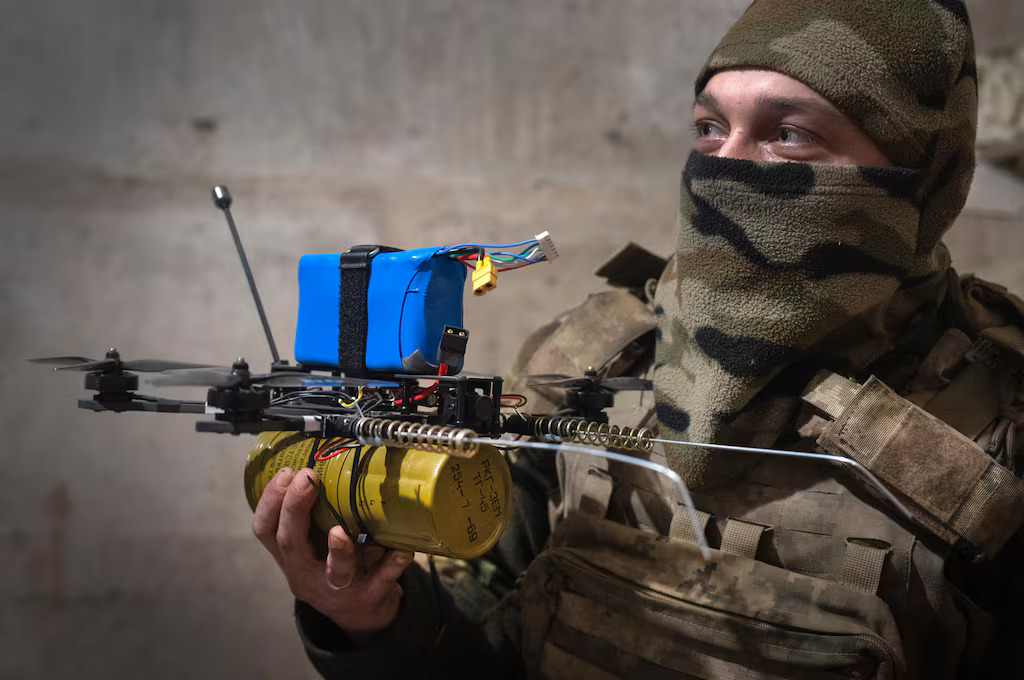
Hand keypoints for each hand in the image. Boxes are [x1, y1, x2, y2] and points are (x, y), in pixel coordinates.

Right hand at [252, 467, 413, 635]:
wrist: (361, 614)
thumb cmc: (334, 567)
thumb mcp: (313, 546)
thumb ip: (312, 516)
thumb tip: (321, 460)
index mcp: (291, 557)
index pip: (265, 530)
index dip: (270, 501)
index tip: (285, 472)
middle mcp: (307, 575)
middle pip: (291, 544)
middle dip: (294, 509)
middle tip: (306, 477)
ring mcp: (338, 589)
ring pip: (334, 571)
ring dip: (338, 550)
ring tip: (340, 532)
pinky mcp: (369, 597)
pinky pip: (382, 579)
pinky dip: (392, 563)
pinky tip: (402, 550)